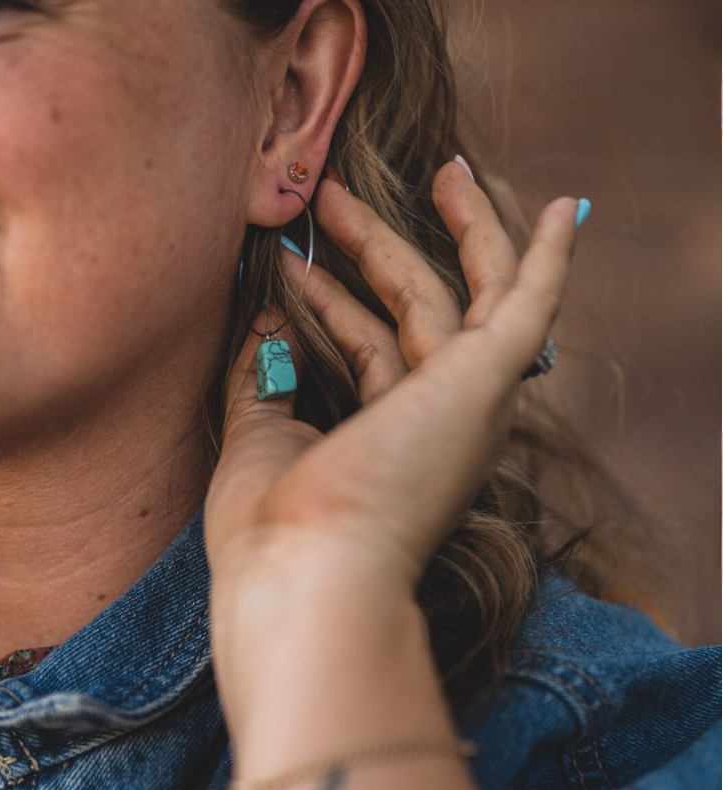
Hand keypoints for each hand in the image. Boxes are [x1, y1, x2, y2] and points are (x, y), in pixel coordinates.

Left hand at [204, 161, 581, 743]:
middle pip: (414, 313)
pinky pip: (528, 305)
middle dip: (371, 249)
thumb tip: (268, 314)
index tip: (290, 263)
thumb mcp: (256, 436)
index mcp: (389, 442)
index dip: (329, 301)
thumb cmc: (275, 530)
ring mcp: (464, 402)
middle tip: (329, 198)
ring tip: (355, 184)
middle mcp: (438, 423)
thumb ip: (263, 374)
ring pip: (457, 295)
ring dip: (414, 232)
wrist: (309, 573)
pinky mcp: (485, 380)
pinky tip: (564, 208)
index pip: (370, 351)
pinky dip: (547, 256)